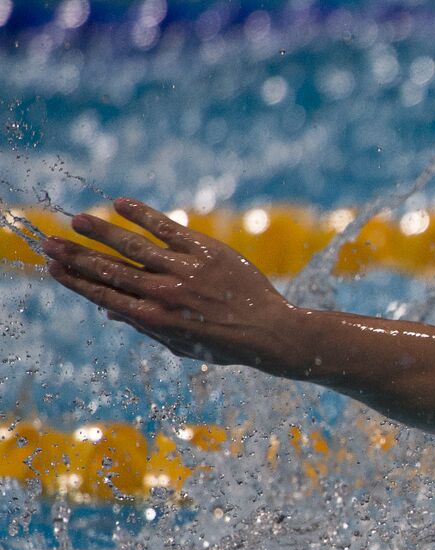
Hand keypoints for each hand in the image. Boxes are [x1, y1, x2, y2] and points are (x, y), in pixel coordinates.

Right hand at [41, 198, 306, 371]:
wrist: (269, 332)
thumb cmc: (224, 343)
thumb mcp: (180, 345)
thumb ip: (145, 326)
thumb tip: (109, 310)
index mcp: (154, 319)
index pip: (104, 295)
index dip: (76, 281)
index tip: (53, 268)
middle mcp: (164, 294)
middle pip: (109, 270)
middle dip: (76, 256)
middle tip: (48, 243)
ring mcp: (184, 270)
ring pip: (132, 246)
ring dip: (100, 232)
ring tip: (77, 221)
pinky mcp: (206, 251)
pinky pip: (168, 229)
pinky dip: (143, 215)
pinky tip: (121, 204)